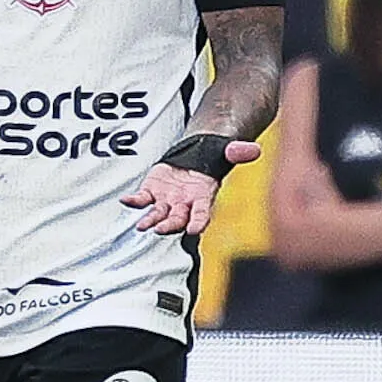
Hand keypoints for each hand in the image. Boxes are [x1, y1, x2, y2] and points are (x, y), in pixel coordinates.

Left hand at [121, 141, 257, 237]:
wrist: (194, 159)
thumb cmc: (212, 159)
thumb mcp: (225, 152)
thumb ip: (237, 153)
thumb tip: (255, 150)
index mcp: (203, 197)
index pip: (202, 213)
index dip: (199, 222)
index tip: (195, 231)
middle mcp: (184, 204)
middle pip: (177, 219)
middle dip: (170, 225)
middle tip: (160, 230)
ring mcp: (167, 201)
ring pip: (158, 214)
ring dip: (150, 220)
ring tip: (142, 226)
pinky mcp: (152, 193)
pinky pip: (142, 199)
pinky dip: (134, 201)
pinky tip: (126, 200)